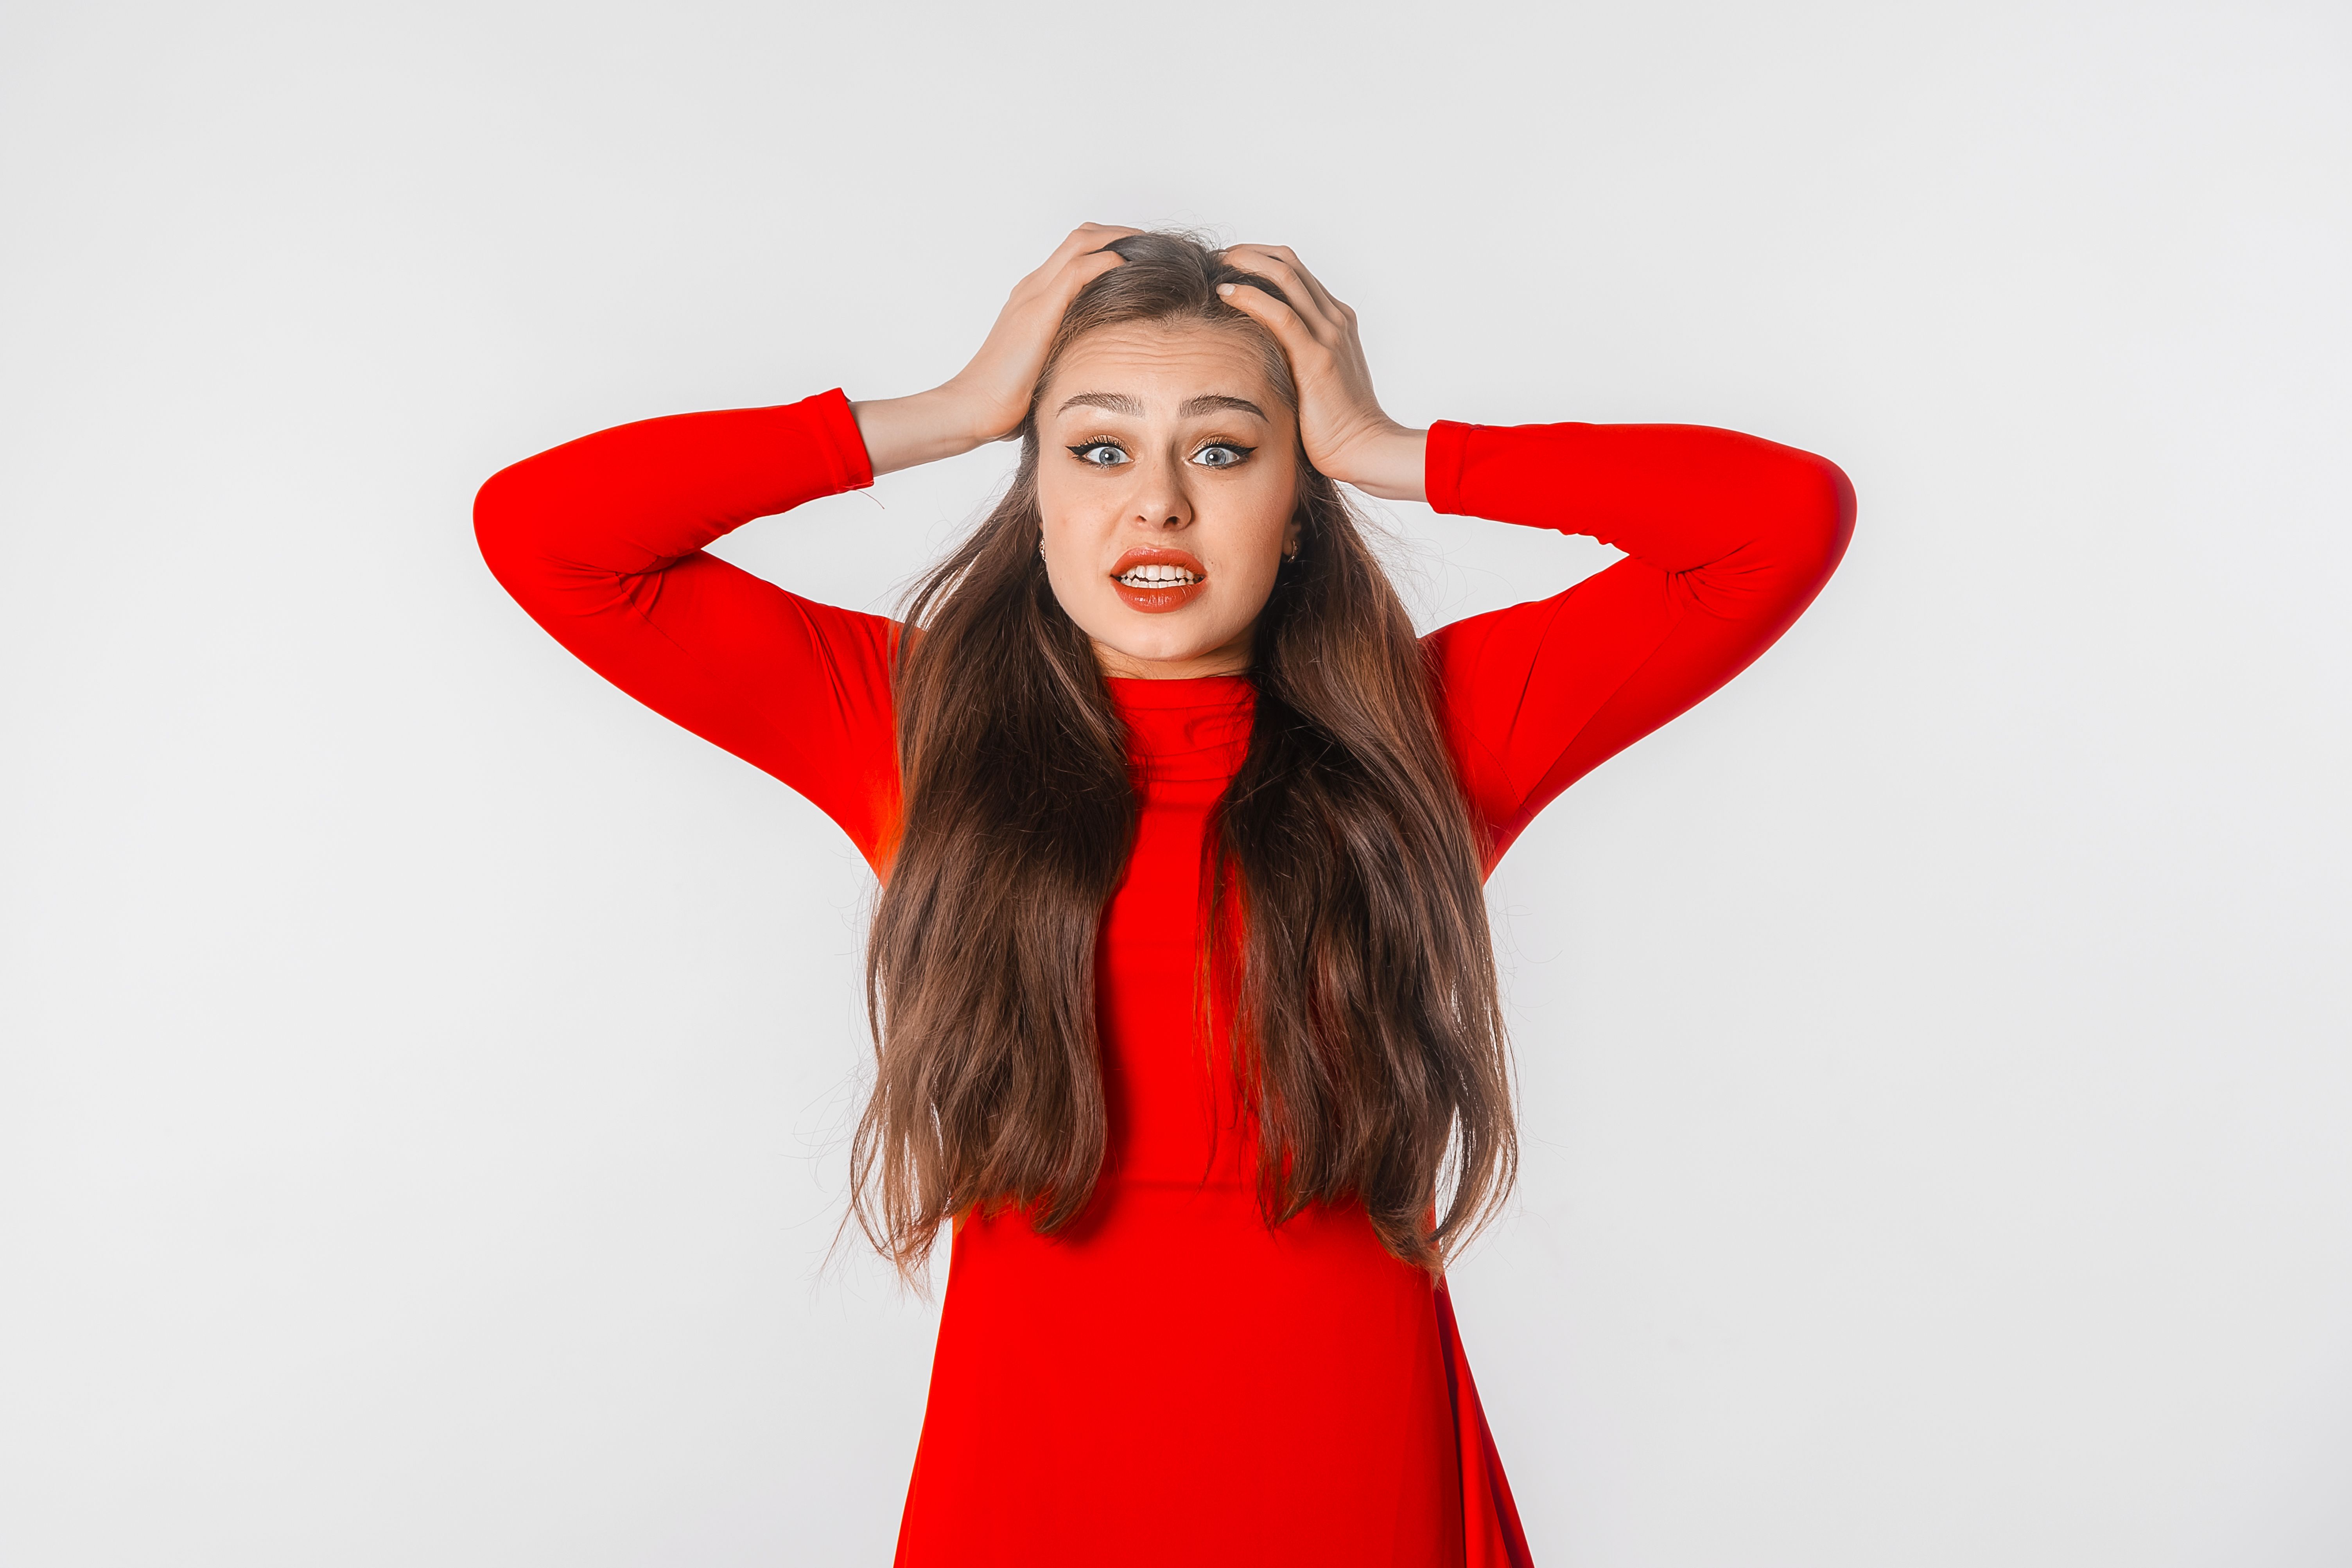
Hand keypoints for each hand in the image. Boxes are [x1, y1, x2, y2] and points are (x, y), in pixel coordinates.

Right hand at [852, 224, 1137, 475]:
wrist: (974, 406)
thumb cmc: (1007, 398)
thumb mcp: (1048, 366)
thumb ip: (1068, 352)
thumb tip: (1098, 363)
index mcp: (1034, 299)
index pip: (1074, 254)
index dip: (1108, 247)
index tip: (1141, 257)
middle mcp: (1033, 289)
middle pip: (1080, 239)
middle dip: (1119, 235)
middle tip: (1152, 245)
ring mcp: (1033, 296)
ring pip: (1080, 244)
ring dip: (1118, 241)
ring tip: (1149, 249)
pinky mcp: (1038, 312)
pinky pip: (1077, 271)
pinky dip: (1105, 263)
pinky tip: (1128, 268)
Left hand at [1217, 245, 1426, 502]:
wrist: (1365, 449)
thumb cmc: (1336, 425)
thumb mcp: (1314, 380)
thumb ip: (1294, 358)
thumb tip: (1257, 354)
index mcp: (1336, 321)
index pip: (1296, 273)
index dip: (1260, 261)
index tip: (1228, 266)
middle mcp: (1335, 319)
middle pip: (1289, 263)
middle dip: (1249, 253)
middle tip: (1217, 258)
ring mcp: (1329, 335)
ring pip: (1286, 276)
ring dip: (1246, 264)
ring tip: (1216, 265)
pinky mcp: (1317, 357)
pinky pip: (1280, 313)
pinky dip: (1249, 296)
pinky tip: (1224, 293)